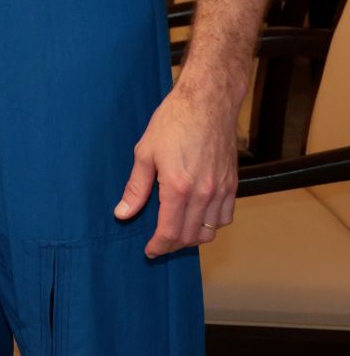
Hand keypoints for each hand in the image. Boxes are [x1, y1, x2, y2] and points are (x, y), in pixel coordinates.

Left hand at [114, 83, 238, 256]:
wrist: (207, 104)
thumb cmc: (173, 123)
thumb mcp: (145, 153)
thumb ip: (136, 188)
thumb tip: (123, 213)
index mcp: (178, 188)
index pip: (170, 232)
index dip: (158, 246)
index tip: (150, 251)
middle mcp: (204, 193)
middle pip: (190, 236)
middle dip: (173, 244)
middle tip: (159, 242)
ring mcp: (222, 190)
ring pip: (211, 231)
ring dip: (193, 237)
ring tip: (176, 232)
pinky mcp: (233, 184)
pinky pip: (226, 216)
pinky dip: (212, 224)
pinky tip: (198, 217)